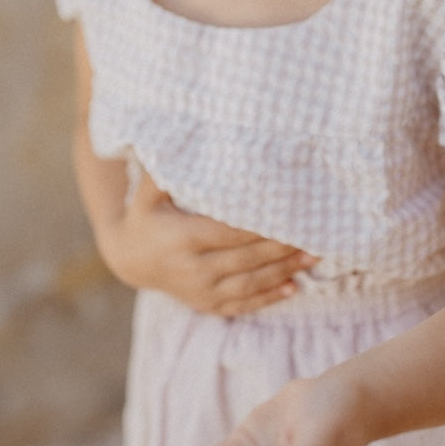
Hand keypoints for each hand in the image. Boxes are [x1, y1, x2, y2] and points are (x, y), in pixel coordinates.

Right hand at [102, 171, 316, 316]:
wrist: (129, 261)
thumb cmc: (145, 218)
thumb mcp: (147, 195)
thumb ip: (164, 174)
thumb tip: (180, 141)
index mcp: (183, 238)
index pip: (229, 233)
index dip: (259, 227)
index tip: (288, 215)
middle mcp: (193, 269)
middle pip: (246, 259)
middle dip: (281, 248)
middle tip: (314, 237)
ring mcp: (201, 290)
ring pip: (249, 283)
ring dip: (284, 272)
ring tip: (312, 258)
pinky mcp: (207, 304)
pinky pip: (243, 303)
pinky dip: (269, 297)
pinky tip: (293, 287)